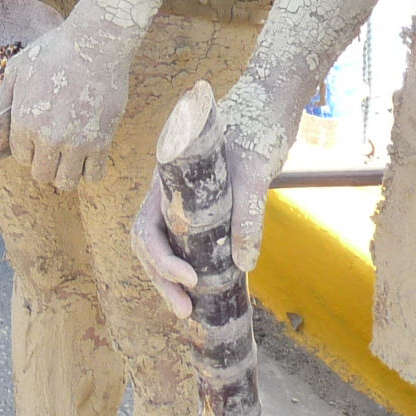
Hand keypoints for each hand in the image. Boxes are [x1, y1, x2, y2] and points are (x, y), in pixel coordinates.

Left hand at [3, 1, 138, 190]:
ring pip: (66, 182)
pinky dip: (90, 171)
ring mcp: (77, 142)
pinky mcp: (102, 141)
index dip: (28, 150)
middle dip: (45, 165)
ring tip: (70, 158)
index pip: (21, 158)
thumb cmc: (55, 51)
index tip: (37, 140)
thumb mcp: (17, 67)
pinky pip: (94, 175)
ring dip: (66, 173)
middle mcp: (48, 138)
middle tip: (53, 150)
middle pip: (41, 175)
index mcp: (25, 122)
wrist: (96, 43)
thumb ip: (3, 97)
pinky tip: (89, 156)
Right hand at [129, 119, 277, 315]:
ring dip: (170, 278)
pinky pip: (186, 241)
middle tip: (184, 310)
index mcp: (167, 180)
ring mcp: (184, 200)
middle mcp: (169, 192)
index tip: (189, 279)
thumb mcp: (253, 171)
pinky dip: (189, 265)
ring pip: (164, 245)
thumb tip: (243, 263)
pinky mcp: (205, 206)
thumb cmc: (256, 129)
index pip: (146, 227)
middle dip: (161, 279)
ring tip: (189, 309)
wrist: (269, 105)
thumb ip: (247, 214)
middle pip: (149, 243)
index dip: (161, 260)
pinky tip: (205, 285)